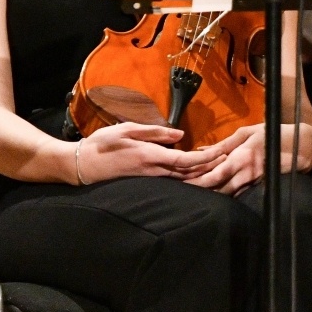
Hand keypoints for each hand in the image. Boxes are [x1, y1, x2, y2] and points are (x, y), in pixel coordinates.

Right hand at [73, 122, 225, 182]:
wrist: (81, 165)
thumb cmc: (101, 144)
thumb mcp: (126, 130)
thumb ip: (154, 132)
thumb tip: (180, 135)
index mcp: (150, 156)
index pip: (186, 160)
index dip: (207, 158)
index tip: (222, 152)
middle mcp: (153, 171)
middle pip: (190, 173)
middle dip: (211, 167)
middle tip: (229, 158)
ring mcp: (150, 178)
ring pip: (183, 180)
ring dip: (202, 174)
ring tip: (218, 166)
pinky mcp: (146, 181)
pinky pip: (173, 181)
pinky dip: (188, 177)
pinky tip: (196, 173)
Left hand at [183, 123, 311, 195]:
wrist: (303, 147)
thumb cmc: (272, 135)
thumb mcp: (247, 133)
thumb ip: (223, 144)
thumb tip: (202, 150)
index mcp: (241, 158)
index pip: (214, 175)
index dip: (196, 181)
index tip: (180, 182)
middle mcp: (245, 173)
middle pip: (217, 189)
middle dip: (199, 190)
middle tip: (180, 190)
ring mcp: (252, 182)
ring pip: (226, 193)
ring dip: (210, 193)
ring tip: (191, 192)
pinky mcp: (257, 186)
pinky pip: (237, 193)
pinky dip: (223, 193)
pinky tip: (211, 192)